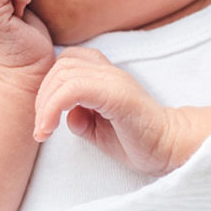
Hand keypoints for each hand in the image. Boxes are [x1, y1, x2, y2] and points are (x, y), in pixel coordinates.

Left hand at [33, 47, 210, 175]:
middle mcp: (108, 72)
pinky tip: (49, 129)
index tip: (45, 116)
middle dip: (41, 96)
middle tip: (41, 127)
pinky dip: (53, 108)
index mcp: (104, 75)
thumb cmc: (136, 141)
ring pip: (64, 74)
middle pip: (60, 65)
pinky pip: (74, 89)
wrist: (170, 149)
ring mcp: (113, 80)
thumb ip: (80, 118)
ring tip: (43, 131)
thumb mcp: (97, 130)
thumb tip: (65, 114)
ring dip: (44, 104)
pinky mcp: (117, 95)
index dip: (48, 84)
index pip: (66, 61)